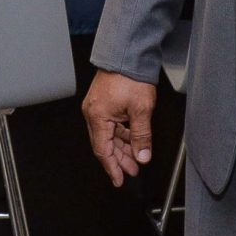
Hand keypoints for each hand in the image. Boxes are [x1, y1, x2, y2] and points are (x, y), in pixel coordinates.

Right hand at [81, 69, 157, 187]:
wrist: (127, 55)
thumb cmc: (131, 77)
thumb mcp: (141, 110)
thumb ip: (141, 136)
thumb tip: (142, 156)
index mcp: (97, 116)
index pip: (103, 151)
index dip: (112, 168)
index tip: (119, 180)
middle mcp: (93, 113)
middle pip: (105, 145)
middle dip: (119, 159)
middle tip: (133, 170)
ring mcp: (97, 107)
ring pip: (109, 135)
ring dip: (122, 147)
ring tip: (136, 158)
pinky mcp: (103, 102)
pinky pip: (111, 125)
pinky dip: (122, 135)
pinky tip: (132, 140)